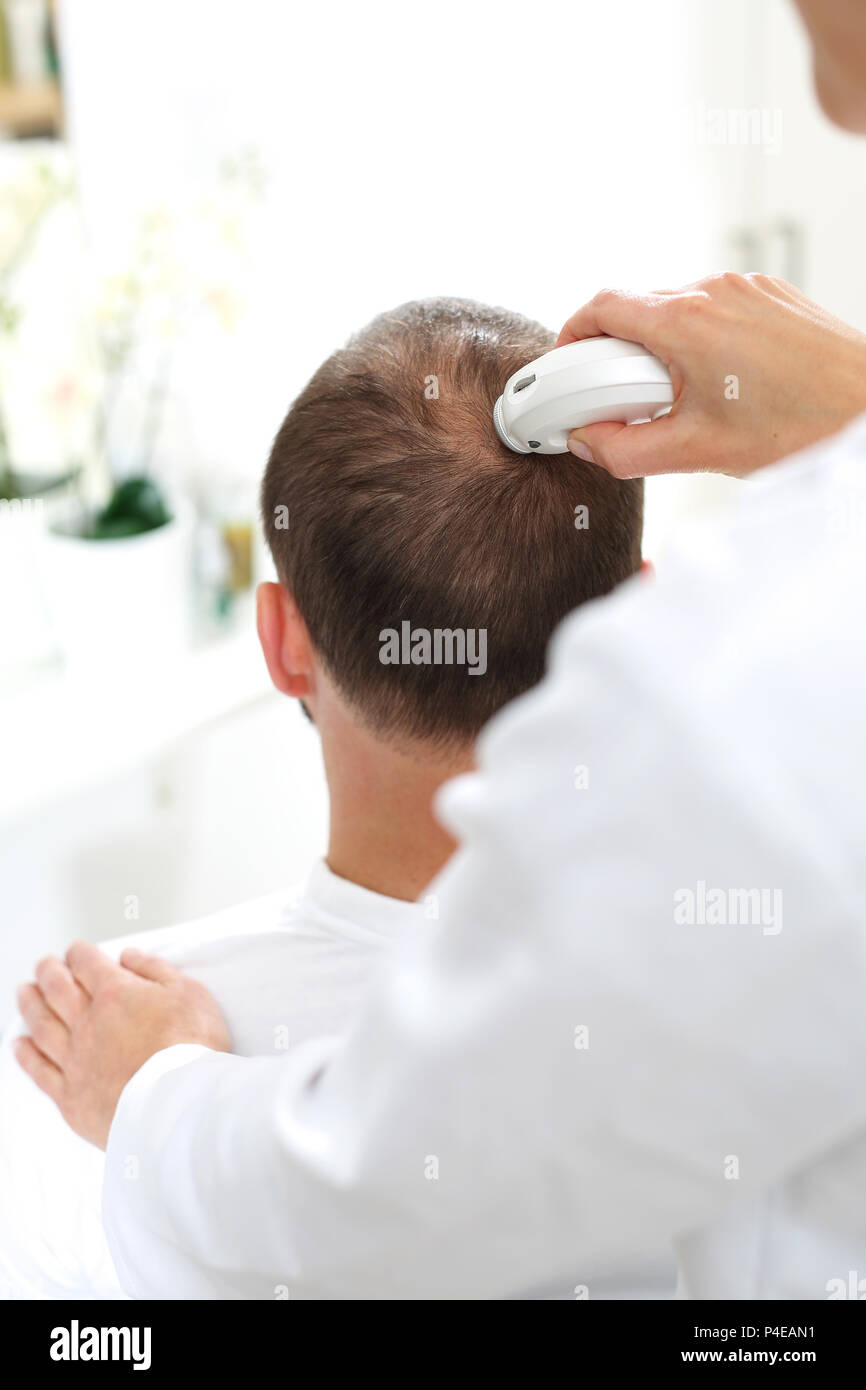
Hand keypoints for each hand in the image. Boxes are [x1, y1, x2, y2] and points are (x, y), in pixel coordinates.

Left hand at [14, 942, 230, 1149]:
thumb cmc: (192, 1049)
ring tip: (24, 992)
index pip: (88, 964)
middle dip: (49, 972)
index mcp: (116, 994)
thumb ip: (156, 970)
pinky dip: (26, 1056)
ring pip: (42, 1026)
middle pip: (58, 990)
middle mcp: (88, 1023)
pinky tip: (20, 1046)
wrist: (179, 1106)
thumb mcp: (189, 993)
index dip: (79, 953)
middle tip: (44, 964)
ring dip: (30, 1005)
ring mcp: (75, 1060)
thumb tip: (130, 956)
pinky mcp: (71, 1096)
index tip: (76, 950)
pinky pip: (40, 1071)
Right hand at [556, 272, 865, 478]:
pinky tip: (718, 385)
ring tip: (679, 399)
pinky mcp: (771, 295)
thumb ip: (623, 450)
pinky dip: (698, 341)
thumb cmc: (802, 428)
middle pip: (636, 308)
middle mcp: (714, 290)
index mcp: (686, 322)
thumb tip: (588, 442)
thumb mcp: (695, 452)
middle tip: (623, 402)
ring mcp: (746, 287)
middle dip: (617, 354)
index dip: (572, 337)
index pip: (601, 307)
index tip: (568, 368)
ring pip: (676, 308)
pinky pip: (714, 308)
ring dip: (659, 348)